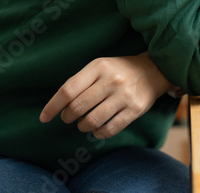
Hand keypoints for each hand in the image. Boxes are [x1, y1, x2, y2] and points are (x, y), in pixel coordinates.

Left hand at [40, 52, 176, 138]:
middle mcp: (111, 80)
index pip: (68, 90)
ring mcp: (124, 95)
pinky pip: (110, 129)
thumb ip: (80, 82)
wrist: (155, 69)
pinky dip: (99, 133)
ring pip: (92, 121)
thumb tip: (58, 106)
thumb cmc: (119, 70)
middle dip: (68, 117)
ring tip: (83, 123)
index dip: (52, 106)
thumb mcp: (100, 66)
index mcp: (98, 67)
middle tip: (68, 117)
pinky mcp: (135, 110)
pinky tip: (97, 129)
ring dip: (82, 126)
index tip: (44, 118)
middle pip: (77, 107)